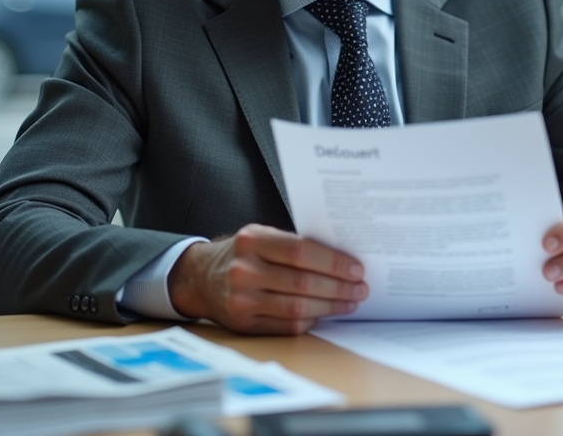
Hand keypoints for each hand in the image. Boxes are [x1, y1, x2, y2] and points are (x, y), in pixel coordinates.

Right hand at [167, 224, 367, 333]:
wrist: (201, 277)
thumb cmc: (243, 254)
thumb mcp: (262, 236)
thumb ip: (294, 244)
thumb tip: (342, 259)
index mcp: (252, 241)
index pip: (301, 252)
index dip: (333, 262)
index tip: (356, 268)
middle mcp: (244, 271)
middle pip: (303, 283)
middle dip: (339, 287)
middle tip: (360, 288)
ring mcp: (241, 300)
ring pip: (297, 307)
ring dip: (330, 306)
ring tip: (350, 302)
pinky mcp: (243, 324)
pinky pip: (286, 325)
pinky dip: (311, 319)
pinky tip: (325, 313)